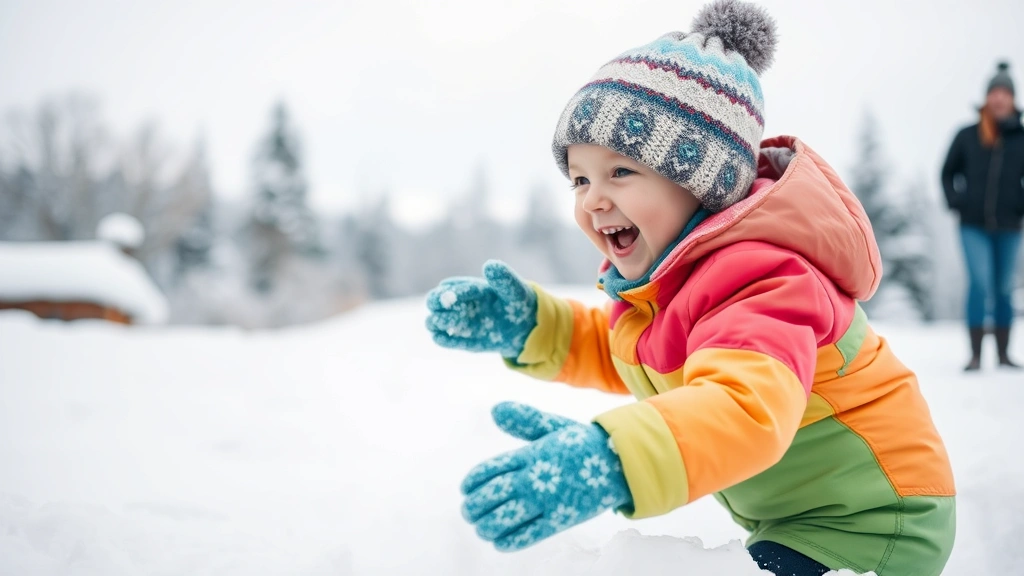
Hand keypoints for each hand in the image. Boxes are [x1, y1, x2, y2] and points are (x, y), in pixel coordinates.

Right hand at [425, 260, 536, 358]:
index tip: (452, 296)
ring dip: (437, 322)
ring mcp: (461, 322)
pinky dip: (442, 340)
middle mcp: (461, 304)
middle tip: (442, 307)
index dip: (450, 292)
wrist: (527, 326)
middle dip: (436, 303)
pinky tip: (440, 338)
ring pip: (437, 321)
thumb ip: (503, 278)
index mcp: (471, 288)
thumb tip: (490, 265)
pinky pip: (448, 340)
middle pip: (437, 301)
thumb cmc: (518, 302)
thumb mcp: (514, 289)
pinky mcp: (465, 340)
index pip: (453, 287)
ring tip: (447, 324)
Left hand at [460, 402, 631, 551]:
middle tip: (468, 512)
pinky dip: (508, 540)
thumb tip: (495, 410)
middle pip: (492, 495)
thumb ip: (524, 421)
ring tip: (479, 527)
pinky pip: (527, 535)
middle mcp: (534, 477)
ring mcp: (547, 499)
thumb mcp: (553, 427)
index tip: (465, 489)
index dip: (473, 482)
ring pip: (505, 517)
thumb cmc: (585, 443)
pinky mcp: (560, 519)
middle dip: (474, 506)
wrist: (621, 460)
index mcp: (530, 454)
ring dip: (486, 525)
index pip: (490, 470)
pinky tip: (498, 542)